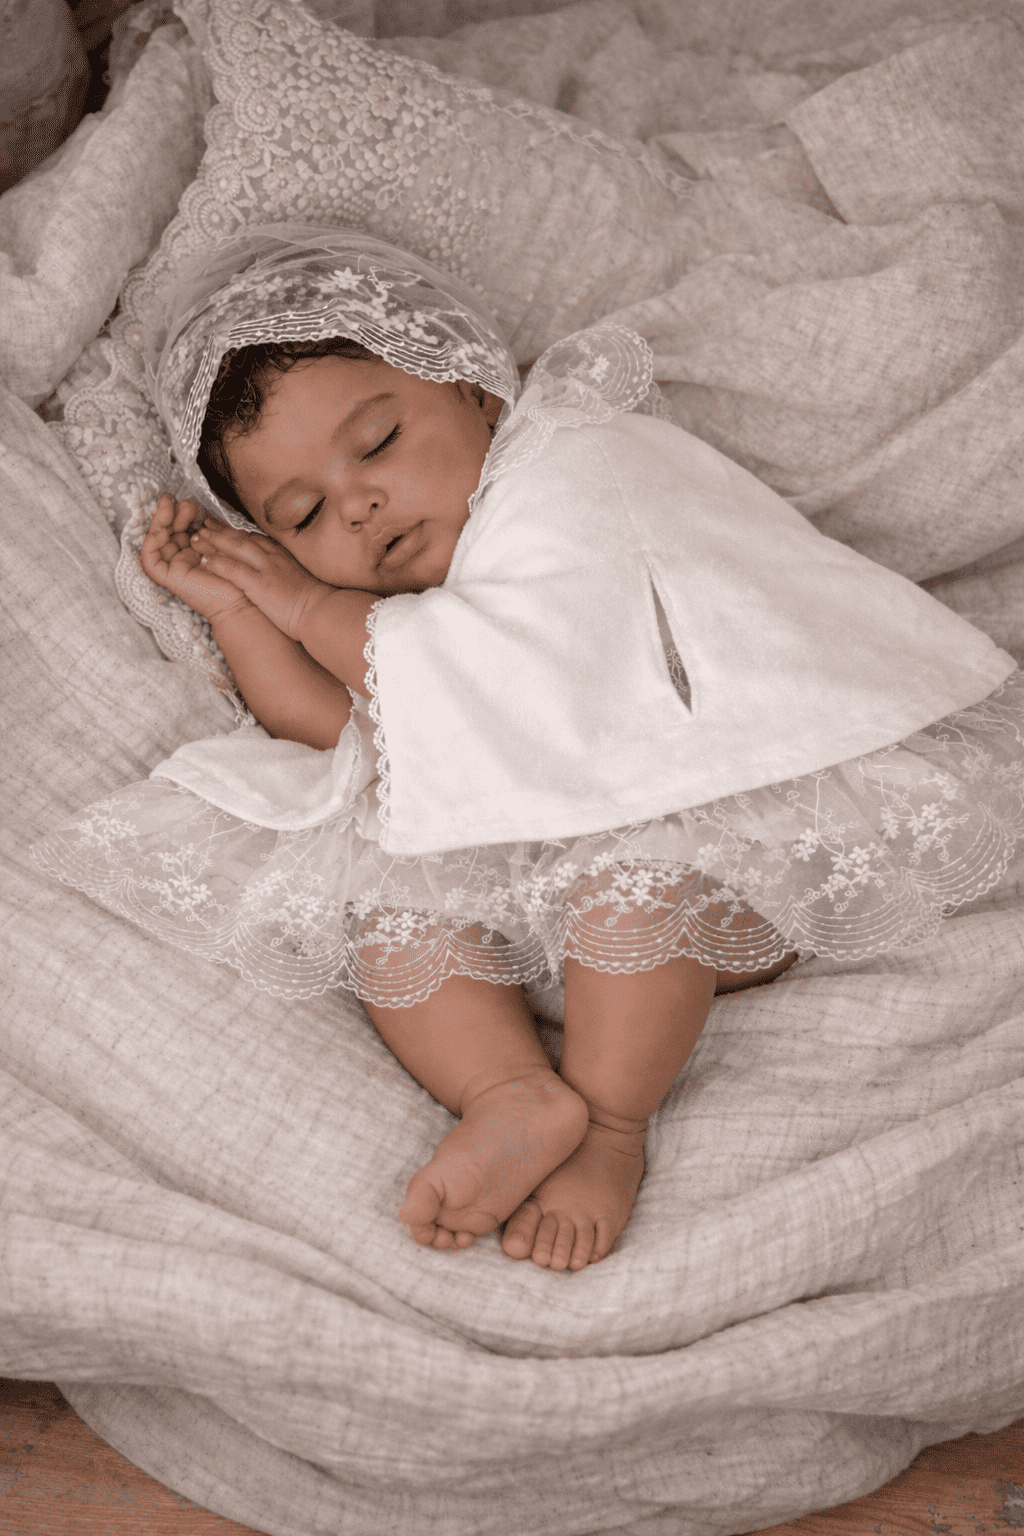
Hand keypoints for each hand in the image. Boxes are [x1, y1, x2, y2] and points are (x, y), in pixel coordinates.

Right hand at [141, 495, 252, 623]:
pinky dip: (151, 541)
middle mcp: (182, 557)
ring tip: (173, 507)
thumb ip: (210, 529)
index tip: (194, 503)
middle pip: (167, 530)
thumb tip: (198, 509)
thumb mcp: (223, 544)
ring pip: (157, 539)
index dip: (183, 512)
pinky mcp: (168, 578)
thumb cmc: (238, 576)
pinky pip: (150, 558)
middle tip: (185, 503)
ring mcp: (174, 567)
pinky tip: (160, 530)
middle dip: (173, 513)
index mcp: (195, 549)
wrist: (242, 603)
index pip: (181, 526)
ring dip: (162, 521)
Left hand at [190, 517, 334, 640]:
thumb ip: (290, 575)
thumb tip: (285, 578)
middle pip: (242, 538)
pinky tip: (204, 560)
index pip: (257, 539)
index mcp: (283, 557)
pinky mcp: (260, 584)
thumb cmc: (317, 604)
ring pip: (235, 548)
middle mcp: (273, 557)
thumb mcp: (303, 582)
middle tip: (204, 524)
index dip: (238, 533)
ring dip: (214, 541)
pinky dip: (218, 562)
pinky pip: (234, 569)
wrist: (323, 612)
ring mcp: (266, 569)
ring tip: (196, 537)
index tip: (225, 528)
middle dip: (221, 530)